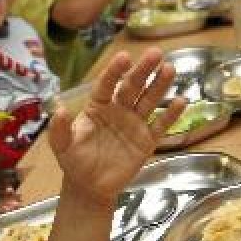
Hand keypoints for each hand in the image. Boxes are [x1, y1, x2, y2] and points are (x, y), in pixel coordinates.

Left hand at [48, 49, 184, 207]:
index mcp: (98, 106)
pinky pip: (160, 125)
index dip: (115, 71)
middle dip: (143, 70)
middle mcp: (119, 110)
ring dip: (160, 85)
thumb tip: (59, 109)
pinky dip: (171, 115)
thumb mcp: (62, 146)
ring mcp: (134, 124)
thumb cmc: (75, 161)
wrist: (90, 186)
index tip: (124, 57)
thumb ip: (60, 129)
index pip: (107, 84)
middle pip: (132, 87)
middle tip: (156, 53)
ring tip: (170, 69)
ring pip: (149, 100)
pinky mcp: (146, 140)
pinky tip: (182, 101)